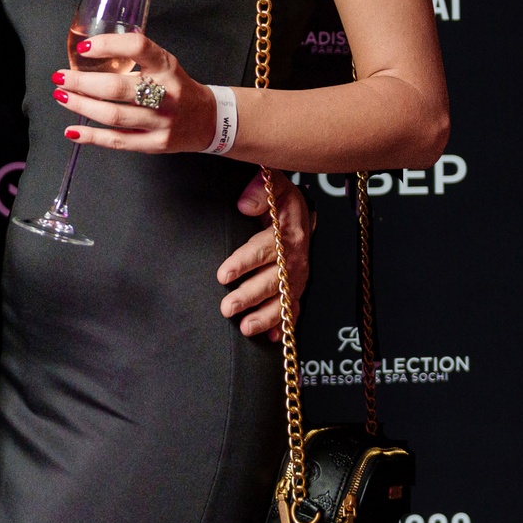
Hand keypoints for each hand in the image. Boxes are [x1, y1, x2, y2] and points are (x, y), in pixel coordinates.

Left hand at [51, 32, 215, 153]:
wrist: (207, 120)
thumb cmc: (176, 87)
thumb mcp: (164, 63)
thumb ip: (135, 56)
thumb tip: (88, 50)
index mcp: (167, 66)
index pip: (139, 48)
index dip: (108, 45)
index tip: (83, 48)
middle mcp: (166, 93)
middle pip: (117, 88)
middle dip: (82, 82)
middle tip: (60, 77)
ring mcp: (161, 122)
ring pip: (113, 116)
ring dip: (82, 106)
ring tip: (62, 96)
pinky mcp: (155, 144)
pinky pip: (117, 141)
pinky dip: (91, 137)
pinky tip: (72, 131)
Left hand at [217, 171, 314, 339]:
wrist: (298, 212)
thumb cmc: (278, 197)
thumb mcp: (272, 183)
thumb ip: (259, 188)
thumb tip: (245, 205)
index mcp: (286, 232)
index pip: (264, 249)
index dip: (244, 262)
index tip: (223, 274)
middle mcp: (294, 257)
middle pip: (272, 280)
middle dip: (250, 296)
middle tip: (227, 307)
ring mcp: (297, 275)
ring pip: (283, 299)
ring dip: (266, 316)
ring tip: (246, 328)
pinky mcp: (296, 287)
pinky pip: (293, 308)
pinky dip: (284, 324)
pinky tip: (274, 338)